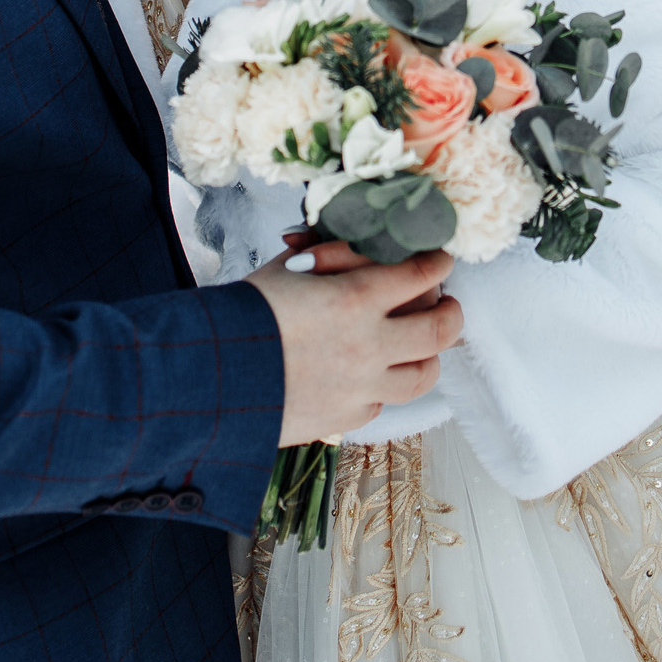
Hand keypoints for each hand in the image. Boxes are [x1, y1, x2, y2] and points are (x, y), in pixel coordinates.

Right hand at [245, 244, 460, 446]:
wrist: (209, 375)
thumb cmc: (244, 313)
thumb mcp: (290, 267)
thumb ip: (335, 253)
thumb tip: (370, 243)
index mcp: (355, 299)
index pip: (420, 274)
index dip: (438, 262)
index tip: (441, 259)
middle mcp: (369, 346)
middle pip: (440, 328)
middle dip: (452, 310)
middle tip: (448, 303)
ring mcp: (362, 387)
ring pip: (423, 374)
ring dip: (429, 354)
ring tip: (423, 344)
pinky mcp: (347, 418)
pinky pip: (384, 401)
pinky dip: (384, 385)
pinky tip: (372, 373)